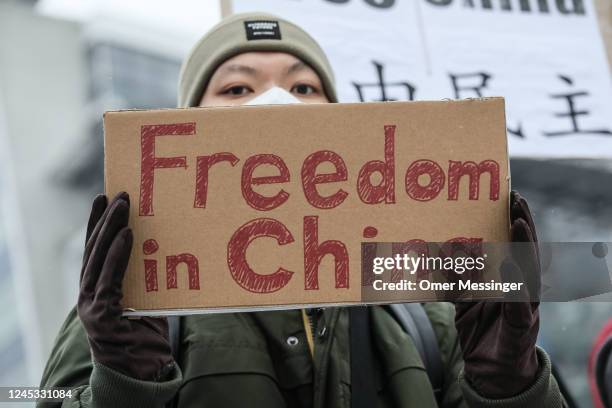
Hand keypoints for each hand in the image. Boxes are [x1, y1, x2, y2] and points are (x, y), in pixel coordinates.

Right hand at [77, 192, 173, 380]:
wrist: (141, 372)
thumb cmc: (146, 337)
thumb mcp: (144, 300)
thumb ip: (143, 278)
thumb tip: (163, 248)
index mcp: (96, 290)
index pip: (94, 251)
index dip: (96, 224)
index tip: (103, 198)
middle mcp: (88, 295)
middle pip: (94, 250)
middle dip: (105, 220)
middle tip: (120, 194)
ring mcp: (91, 306)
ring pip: (98, 259)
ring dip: (110, 230)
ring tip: (123, 206)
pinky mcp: (101, 315)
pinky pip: (109, 278)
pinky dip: (117, 255)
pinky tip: (127, 235)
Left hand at [454, 191, 539, 397]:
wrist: (490, 372)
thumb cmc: (481, 331)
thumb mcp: (462, 300)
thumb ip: (456, 279)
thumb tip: (442, 255)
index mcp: (510, 280)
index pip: (516, 246)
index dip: (514, 221)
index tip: (509, 196)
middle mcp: (522, 289)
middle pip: (527, 252)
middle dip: (522, 224)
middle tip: (516, 199)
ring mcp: (526, 307)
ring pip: (529, 273)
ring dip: (524, 247)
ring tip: (517, 223)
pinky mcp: (522, 328)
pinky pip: (519, 306)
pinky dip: (515, 287)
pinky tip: (510, 268)